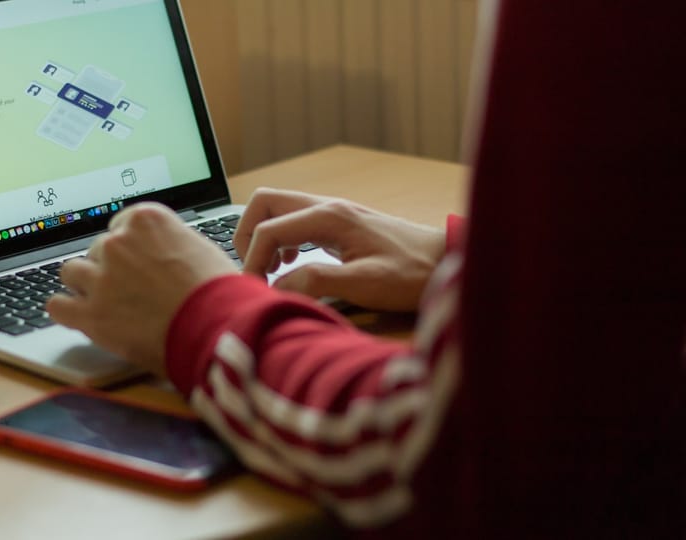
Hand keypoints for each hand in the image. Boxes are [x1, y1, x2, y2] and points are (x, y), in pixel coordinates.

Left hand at [47, 203, 237, 374]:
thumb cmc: (219, 293)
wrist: (216, 328)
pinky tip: (77, 316)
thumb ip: (171, 244)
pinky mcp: (91, 315)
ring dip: (85, 286)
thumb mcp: (201, 250)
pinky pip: (58, 306)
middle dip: (109, 269)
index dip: (128, 248)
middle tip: (129, 291)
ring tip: (103, 303)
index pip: (119, 226)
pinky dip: (66, 311)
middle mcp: (118, 243)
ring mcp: (101, 278)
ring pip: (72, 273)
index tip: (134, 262)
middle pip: (97, 250)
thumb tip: (165, 254)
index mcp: (145, 220)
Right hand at [234, 188, 445, 311]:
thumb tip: (277, 286)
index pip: (268, 229)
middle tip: (256, 271)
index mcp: (328, 217)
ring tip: (272, 270)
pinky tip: (293, 264)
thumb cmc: (411, 273)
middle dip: (247, 236)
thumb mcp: (365, 283)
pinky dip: (282, 240)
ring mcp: (332, 213)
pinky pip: (295, 221)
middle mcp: (326, 207)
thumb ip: (317, 281)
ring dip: (264, 237)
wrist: (446, 261)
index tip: (255, 290)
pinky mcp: (338, 224)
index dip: (252, 261)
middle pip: (264, 203)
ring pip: (278, 210)